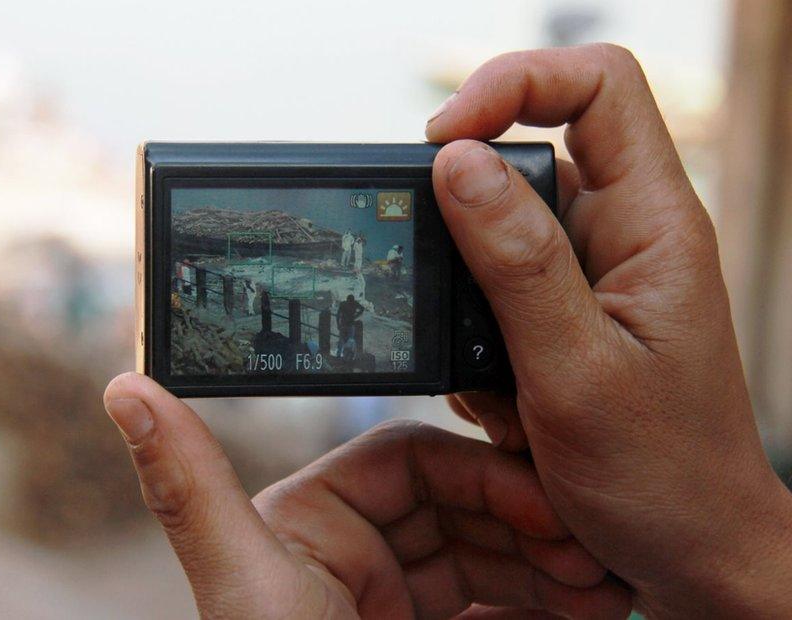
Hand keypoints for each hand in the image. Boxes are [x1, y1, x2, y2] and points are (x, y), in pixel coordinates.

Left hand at [104, 372, 630, 618]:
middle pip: (463, 506)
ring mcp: (400, 604)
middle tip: (590, 554)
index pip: (407, 460)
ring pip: (492, 560)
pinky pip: (500, 610)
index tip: (544, 504)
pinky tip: (591, 610)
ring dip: (550, 567)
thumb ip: (191, 492)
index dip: (479, 472)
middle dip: (529, 523)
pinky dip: (546, 609)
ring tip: (606, 588)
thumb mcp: (246, 587)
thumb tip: (125, 386)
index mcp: (310, 520)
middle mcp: (355, 556)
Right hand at [426, 44, 791, 615]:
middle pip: (530, 151)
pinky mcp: (566, 312)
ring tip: (495, 377)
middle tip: (451, 289)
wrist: (689, 548)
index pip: (597, 86)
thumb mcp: (575, 371)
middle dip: (469, 219)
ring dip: (470, 298)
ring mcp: (593, 273)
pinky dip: (476, 337)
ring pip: (498, 230)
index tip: (443, 139)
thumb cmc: (661, 474)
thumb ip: (516, 262)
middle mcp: (625, 233)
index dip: (514, 84)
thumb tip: (456, 164)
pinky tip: (502, 398)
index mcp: (654, 225)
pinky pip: (495, 288)